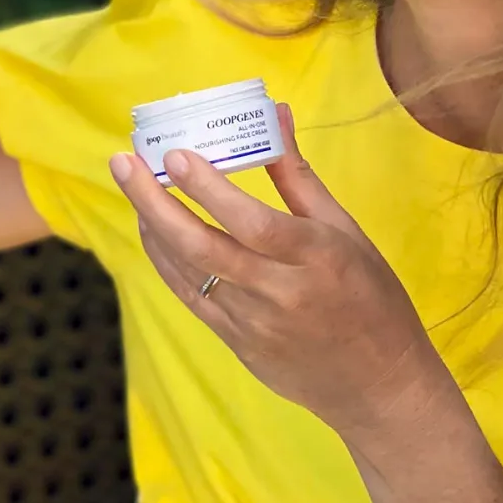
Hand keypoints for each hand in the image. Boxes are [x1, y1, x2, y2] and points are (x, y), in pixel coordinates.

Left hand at [109, 104, 456, 447]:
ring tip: (132, 184)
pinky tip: (151, 230)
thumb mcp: (346, 233)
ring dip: (153, 226)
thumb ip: (300, 178)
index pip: (252, 222)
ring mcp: (253, 323)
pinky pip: (191, 297)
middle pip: (203, 246)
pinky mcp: (237, 344)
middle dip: (154, 202)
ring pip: (188, 271)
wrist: (378, 387)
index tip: (175, 156)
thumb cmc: (370, 299)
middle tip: (124, 162)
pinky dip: (165, 261)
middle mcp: (280, 291)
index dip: (209, 190)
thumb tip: (276, 115)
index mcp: (316, 257)